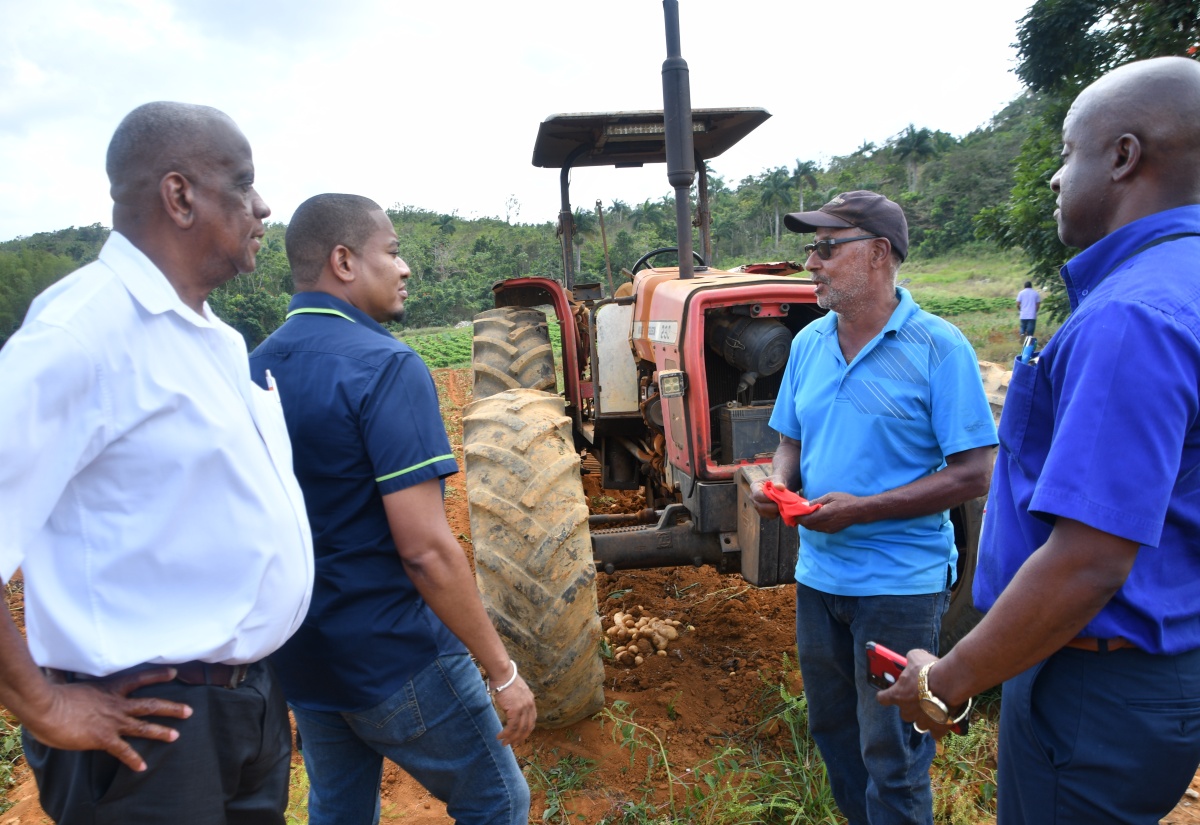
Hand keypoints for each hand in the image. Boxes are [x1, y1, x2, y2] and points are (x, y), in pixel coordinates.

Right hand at [24, 667, 191, 771]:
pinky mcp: (103, 738)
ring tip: (176, 736)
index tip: (174, 672)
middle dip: (171, 708)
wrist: (47, 707)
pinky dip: (133, 760)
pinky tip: (142, 767)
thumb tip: (59, 670)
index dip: (158, 675)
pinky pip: (123, 751)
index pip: (139, 678)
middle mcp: (116, 704)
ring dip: (160, 731)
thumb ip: (75, 681)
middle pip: (150, 704)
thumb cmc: (53, 695)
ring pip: (143, 726)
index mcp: (109, 688)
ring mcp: (112, 721)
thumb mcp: (70, 683)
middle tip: (189, 711)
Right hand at [491, 674, 535, 746]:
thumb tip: (512, 706)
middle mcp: (529, 705)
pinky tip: (500, 736)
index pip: (532, 720)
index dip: (526, 730)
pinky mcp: (515, 710)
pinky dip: (506, 733)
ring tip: (504, 743)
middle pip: (527, 727)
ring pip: (519, 729)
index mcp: (531, 701)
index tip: (520, 737)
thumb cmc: (505, 680)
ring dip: (511, 738)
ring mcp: (523, 708)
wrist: (503, 674)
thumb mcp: (516, 691)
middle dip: (520, 738)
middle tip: (512, 744)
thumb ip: (518, 700)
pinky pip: (512, 726)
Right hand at [748, 478, 780, 519]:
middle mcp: (752, 497)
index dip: (767, 498)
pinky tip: (780, 508)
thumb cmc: (776, 481)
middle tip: (782, 503)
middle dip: (772, 506)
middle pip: (759, 505)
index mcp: (754, 486)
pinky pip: (768, 516)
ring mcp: (756, 505)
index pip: (757, 495)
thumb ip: (779, 482)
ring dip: (774, 510)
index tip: (777, 497)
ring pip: (764, 512)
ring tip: (781, 505)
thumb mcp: (778, 478)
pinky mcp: (761, 512)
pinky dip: (775, 514)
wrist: (776, 487)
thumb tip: (780, 487)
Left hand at [795, 491, 860, 532]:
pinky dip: (813, 524)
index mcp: (824, 515)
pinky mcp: (832, 531)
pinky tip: (814, 518)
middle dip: (801, 520)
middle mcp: (825, 524)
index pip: (806, 519)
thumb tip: (804, 505)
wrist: (859, 511)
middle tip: (796, 513)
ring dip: (807, 523)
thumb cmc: (845, 500)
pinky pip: (819, 529)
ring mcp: (829, 529)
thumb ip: (816, 502)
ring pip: (812, 528)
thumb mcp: (830, 496)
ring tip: (804, 515)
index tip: (793, 512)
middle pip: (807, 525)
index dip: (798, 517)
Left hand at [875, 649, 956, 738]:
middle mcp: (906, 711)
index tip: (890, 693)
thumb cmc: (929, 670)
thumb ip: (910, 660)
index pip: (882, 698)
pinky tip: (942, 720)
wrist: (949, 684)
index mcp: (897, 695)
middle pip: (904, 712)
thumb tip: (911, 658)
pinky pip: (934, 733)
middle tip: (920, 697)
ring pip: (919, 723)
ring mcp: (921, 722)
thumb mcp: (915, 657)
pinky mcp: (936, 729)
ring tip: (934, 706)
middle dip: (910, 706)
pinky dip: (937, 728)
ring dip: (924, 716)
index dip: (886, 696)